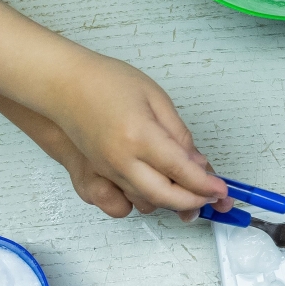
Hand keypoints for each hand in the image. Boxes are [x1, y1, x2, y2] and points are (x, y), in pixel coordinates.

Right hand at [50, 52, 225, 217]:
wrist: (63, 86)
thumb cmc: (107, 82)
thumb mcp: (155, 98)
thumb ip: (178, 133)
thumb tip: (196, 163)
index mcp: (139, 136)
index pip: (180, 170)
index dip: (205, 184)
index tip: (221, 189)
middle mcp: (122, 160)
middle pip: (165, 196)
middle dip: (192, 201)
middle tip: (209, 196)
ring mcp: (108, 171)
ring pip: (147, 202)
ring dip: (171, 201)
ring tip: (189, 188)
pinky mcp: (100, 175)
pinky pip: (128, 200)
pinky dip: (149, 199)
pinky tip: (159, 184)